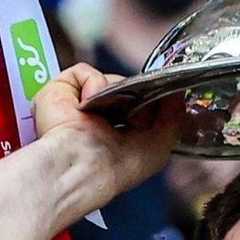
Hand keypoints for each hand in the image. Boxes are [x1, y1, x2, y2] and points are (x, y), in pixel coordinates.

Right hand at [32, 63, 178, 198]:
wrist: (82, 164)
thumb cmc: (116, 167)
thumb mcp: (160, 145)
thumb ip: (174, 118)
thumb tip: (178, 93)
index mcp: (117, 135)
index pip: (136, 106)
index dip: (149, 100)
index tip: (162, 97)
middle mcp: (97, 119)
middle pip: (125, 89)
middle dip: (135, 92)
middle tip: (135, 107)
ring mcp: (78, 104)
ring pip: (109, 79)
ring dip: (117, 90)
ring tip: (109, 111)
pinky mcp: (61, 90)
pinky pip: (83, 71)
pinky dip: (92, 82)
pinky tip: (89, 103)